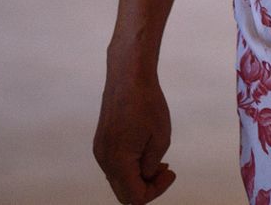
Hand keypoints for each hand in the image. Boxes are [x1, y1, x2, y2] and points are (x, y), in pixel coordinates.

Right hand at [94, 68, 176, 203]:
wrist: (128, 78)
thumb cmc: (147, 104)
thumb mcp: (161, 138)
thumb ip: (151, 165)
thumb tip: (146, 177)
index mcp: (118, 161)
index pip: (134, 196)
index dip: (156, 190)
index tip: (170, 172)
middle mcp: (104, 160)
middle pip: (124, 192)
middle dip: (147, 186)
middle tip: (166, 169)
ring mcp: (100, 152)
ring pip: (119, 180)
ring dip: (139, 176)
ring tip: (159, 160)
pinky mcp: (102, 143)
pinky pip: (116, 166)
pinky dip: (131, 166)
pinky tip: (146, 152)